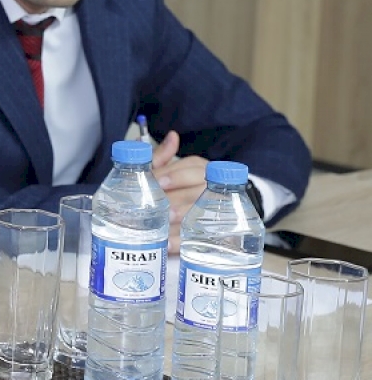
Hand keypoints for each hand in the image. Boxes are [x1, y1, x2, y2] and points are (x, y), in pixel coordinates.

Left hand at [149, 129, 206, 253]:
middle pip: (196, 192)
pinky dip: (182, 241)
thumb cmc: (185, 183)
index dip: (174, 175)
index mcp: (199, 169)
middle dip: (175, 199)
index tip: (158, 182)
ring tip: (166, 222)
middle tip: (160, 206)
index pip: (191, 169)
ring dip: (182, 219)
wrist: (221, 203)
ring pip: (200, 213)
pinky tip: (169, 244)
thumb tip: (172, 136)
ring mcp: (214, 210)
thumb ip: (163, 157)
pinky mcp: (214, 232)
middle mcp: (209, 187)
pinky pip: (200, 237)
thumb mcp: (174, 169)